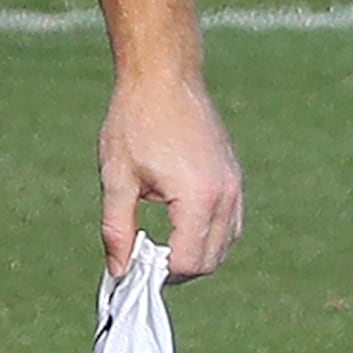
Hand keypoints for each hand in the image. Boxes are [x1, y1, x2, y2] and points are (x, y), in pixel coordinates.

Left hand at [98, 68, 241, 278]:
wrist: (165, 78)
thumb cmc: (136, 123)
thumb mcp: (117, 178)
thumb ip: (117, 229)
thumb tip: (119, 270)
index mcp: (197, 199)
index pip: (187, 263)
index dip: (158, 274)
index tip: (133, 266)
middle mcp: (226, 196)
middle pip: (210, 260)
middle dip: (177, 270)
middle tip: (143, 258)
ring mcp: (235, 186)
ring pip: (225, 244)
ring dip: (195, 254)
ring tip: (158, 242)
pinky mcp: (235, 178)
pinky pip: (230, 223)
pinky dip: (209, 235)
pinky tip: (177, 225)